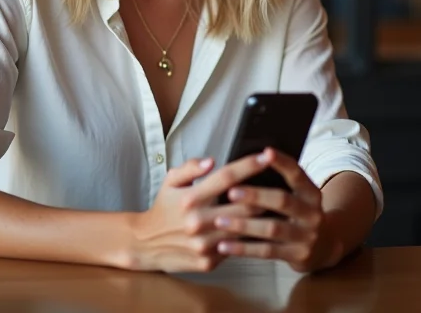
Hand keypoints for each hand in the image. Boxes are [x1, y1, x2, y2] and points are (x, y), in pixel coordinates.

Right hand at [128, 154, 270, 272]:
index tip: (265, 157)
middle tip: (275, 190)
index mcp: (191, 197)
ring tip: (269, 211)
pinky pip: (234, 249)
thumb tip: (211, 161)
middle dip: (263, 197)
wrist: (145, 243)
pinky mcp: (208, 262)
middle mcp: (199, 221)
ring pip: (244, 230)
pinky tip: (250, 234)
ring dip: (258, 220)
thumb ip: (190, 167)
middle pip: (244, 207)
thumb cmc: (163, 207)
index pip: (226, 177)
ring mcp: (205, 245)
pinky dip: (243, 240)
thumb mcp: (170, 181)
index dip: (249, 166)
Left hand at [212, 148, 343, 272]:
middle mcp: (312, 213)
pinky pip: (266, 251)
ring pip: (272, 229)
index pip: (296, 173)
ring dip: (244, 225)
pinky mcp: (297, 256)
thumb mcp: (298, 195)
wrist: (324, 246)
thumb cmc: (298, 212)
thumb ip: (279, 182)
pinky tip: (223, 245)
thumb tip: (245, 162)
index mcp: (310, 192)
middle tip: (230, 192)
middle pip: (282, 201)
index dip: (282, 162)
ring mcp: (307, 236)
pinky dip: (243, 249)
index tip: (265, 151)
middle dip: (255, 196)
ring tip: (219, 220)